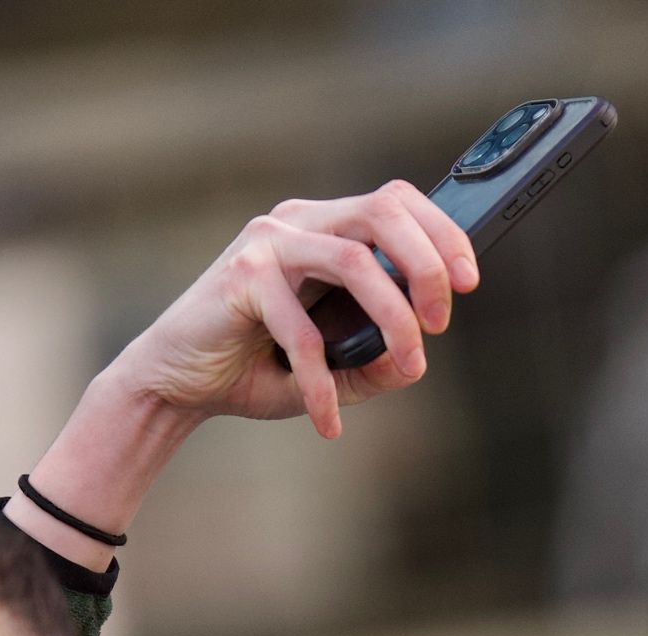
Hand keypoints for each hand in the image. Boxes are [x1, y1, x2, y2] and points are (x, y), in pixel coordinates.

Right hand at [107, 182, 479, 438]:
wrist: (177, 384)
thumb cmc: (256, 366)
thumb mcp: (332, 368)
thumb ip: (376, 361)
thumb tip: (415, 361)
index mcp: (326, 228)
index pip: (396, 203)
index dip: (443, 234)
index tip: (470, 281)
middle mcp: (299, 223)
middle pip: (384, 212)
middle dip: (427, 266)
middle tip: (439, 323)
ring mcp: (267, 244)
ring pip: (355, 260)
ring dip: (393, 318)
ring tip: (408, 366)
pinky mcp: (240, 277)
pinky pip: (302, 329)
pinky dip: (321, 381)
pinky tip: (327, 419)